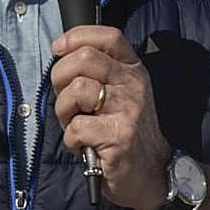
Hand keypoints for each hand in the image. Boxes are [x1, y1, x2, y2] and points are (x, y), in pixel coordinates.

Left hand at [51, 25, 171, 209]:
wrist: (150, 174)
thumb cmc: (122, 131)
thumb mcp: (118, 94)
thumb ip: (96, 73)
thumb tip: (61, 54)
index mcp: (132, 70)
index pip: (107, 36)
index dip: (76, 37)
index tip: (58, 49)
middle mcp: (133, 85)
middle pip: (84, 58)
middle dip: (60, 77)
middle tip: (66, 100)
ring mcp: (128, 109)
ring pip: (76, 90)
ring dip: (64, 111)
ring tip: (75, 124)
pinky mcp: (119, 136)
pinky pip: (76, 127)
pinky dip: (71, 139)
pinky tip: (84, 146)